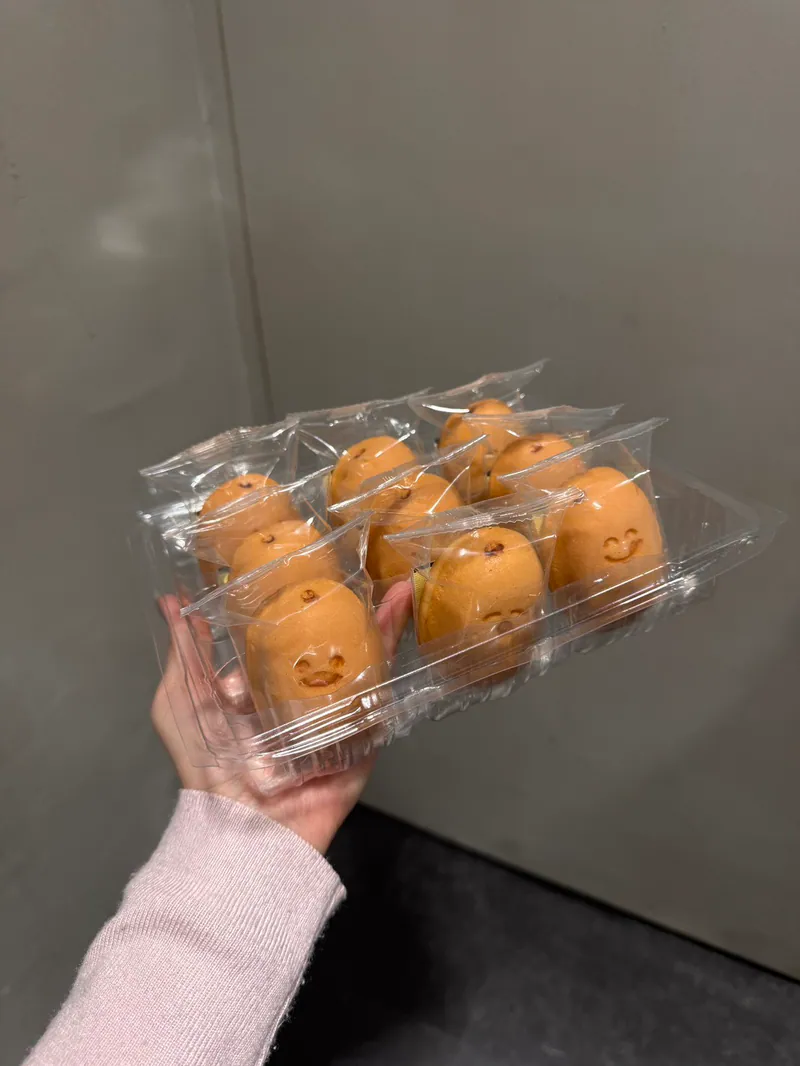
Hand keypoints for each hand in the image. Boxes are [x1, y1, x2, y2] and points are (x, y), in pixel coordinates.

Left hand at [151, 582, 411, 853]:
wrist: (244, 826)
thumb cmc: (206, 765)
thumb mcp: (181, 702)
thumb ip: (185, 655)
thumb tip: (173, 601)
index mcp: (261, 687)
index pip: (282, 636)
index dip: (295, 602)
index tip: (305, 563)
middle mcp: (301, 696)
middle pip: (330, 642)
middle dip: (346, 606)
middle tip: (358, 562)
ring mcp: (336, 712)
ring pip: (362, 658)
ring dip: (379, 619)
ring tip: (390, 580)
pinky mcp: (363, 731)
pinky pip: (381, 686)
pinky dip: (392, 648)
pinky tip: (401, 611)